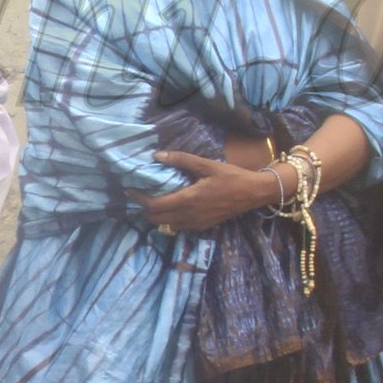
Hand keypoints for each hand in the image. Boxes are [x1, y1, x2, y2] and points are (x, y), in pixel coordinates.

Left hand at [135, 150, 286, 233]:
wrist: (253, 193)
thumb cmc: (231, 176)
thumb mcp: (206, 165)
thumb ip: (180, 160)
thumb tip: (156, 155)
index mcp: (188, 200)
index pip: (154, 204)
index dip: (139, 199)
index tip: (128, 190)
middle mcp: (189, 216)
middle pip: (155, 218)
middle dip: (144, 208)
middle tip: (138, 196)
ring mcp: (195, 224)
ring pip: (165, 225)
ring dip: (155, 215)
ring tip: (150, 201)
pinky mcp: (202, 227)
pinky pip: (177, 227)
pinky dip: (168, 219)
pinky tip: (169, 207)